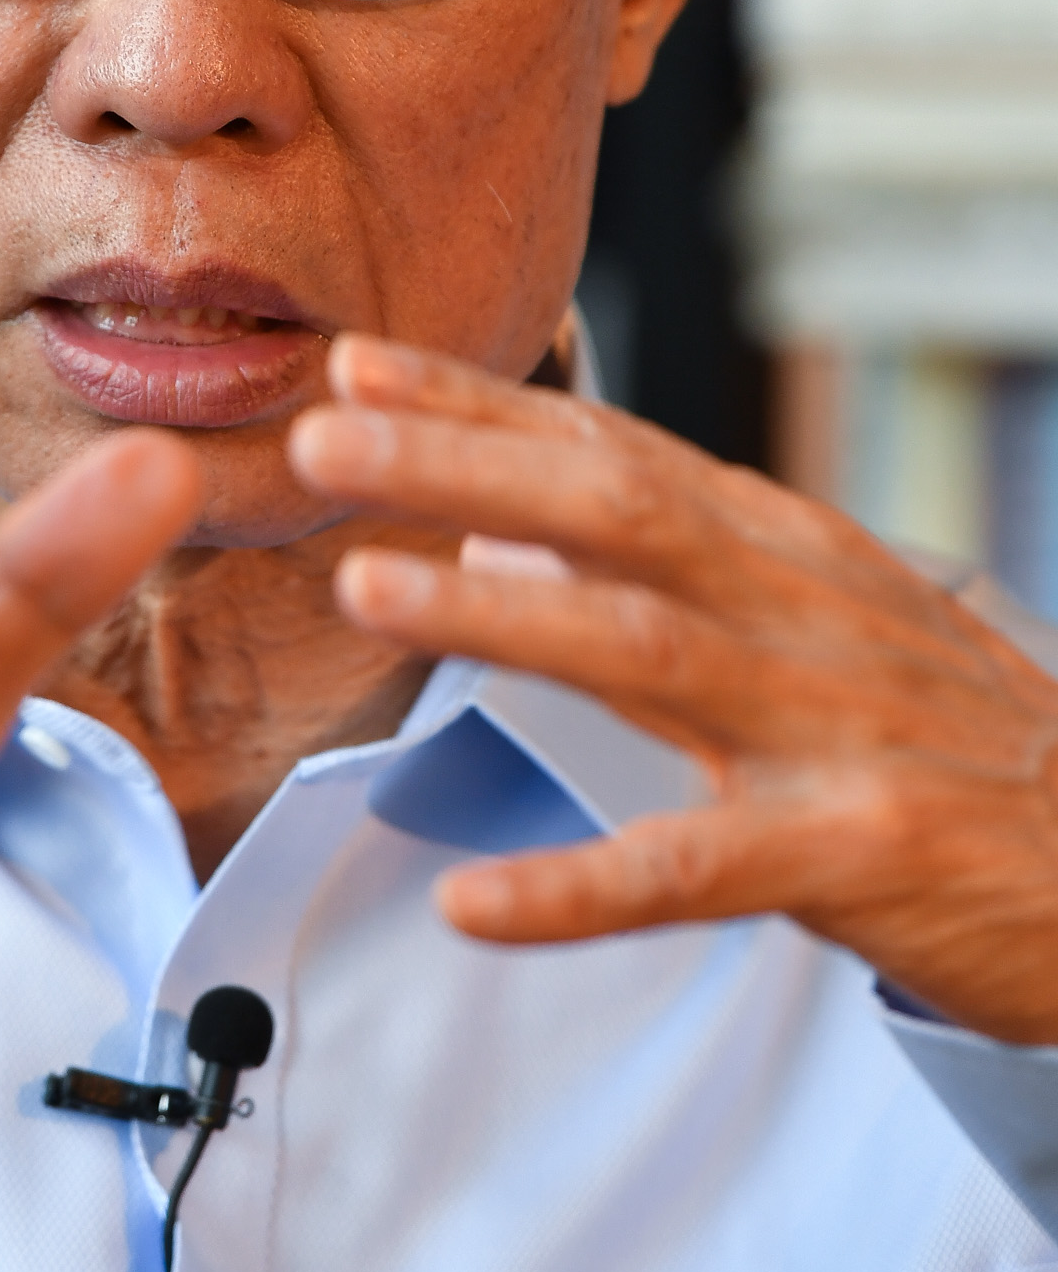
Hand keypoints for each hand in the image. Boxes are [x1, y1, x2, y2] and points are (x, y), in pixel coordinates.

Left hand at [290, 337, 1057, 1046]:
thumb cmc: (949, 735)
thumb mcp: (816, 615)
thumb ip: (659, 562)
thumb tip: (489, 513)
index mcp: (784, 550)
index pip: (611, 452)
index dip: (480, 407)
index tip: (354, 369)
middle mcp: (799, 612)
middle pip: (613, 514)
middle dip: (462, 466)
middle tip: (322, 440)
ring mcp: (828, 726)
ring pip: (640, 652)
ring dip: (497, 611)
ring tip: (366, 588)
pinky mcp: (855, 853)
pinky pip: (694, 870)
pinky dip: (577, 888)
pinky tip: (471, 902)